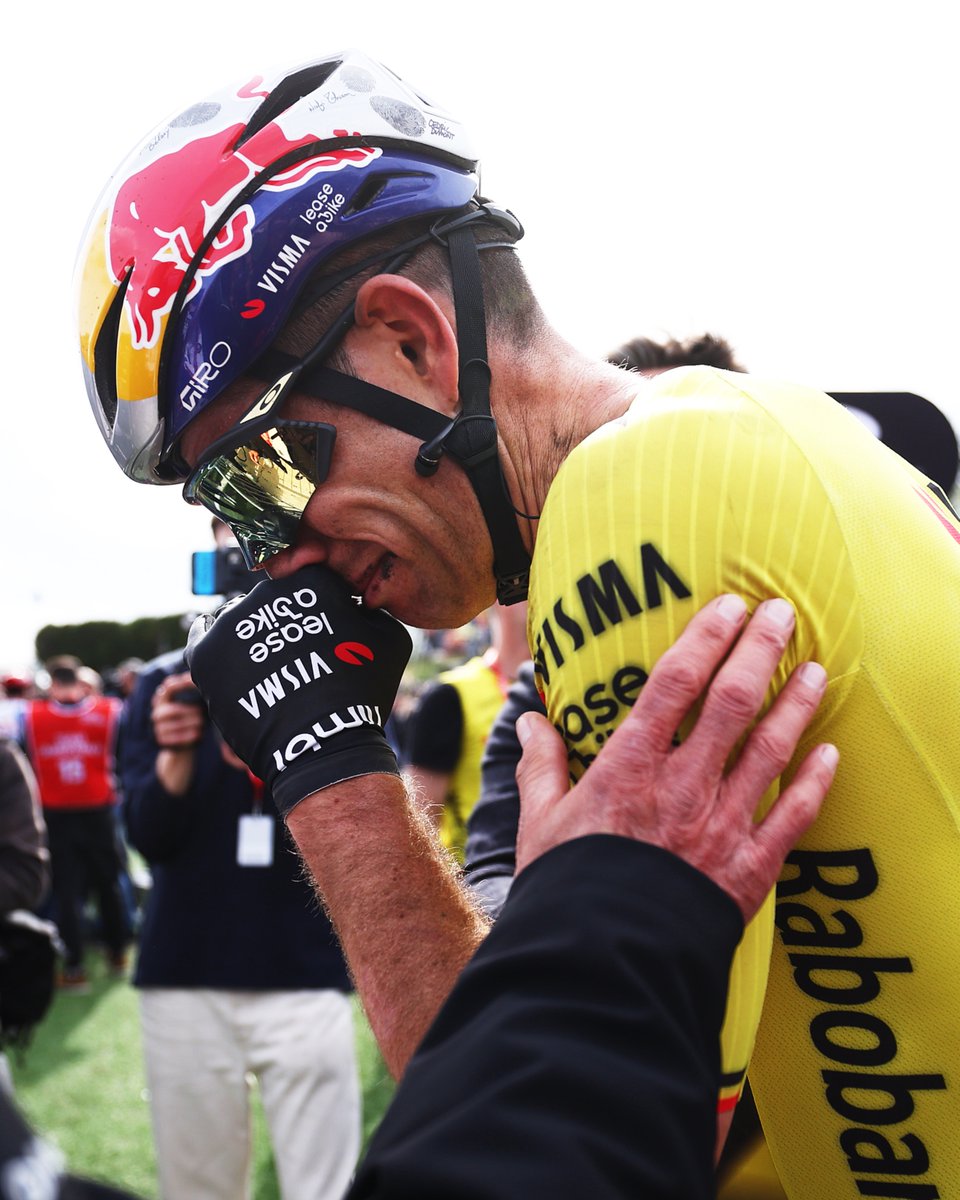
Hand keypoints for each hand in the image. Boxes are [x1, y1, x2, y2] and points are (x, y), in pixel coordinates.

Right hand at [151, 672, 205, 748]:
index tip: (195, 683)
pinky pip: (175, 737)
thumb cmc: (191, 718)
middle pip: (174, 710)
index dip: (181, 683)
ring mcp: (157, 726)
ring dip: (192, 724)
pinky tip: (197, 734)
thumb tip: (205, 679)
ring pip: (175, 725)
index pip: (169, 686)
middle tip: (201, 713)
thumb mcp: (193, 703)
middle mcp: (157, 711)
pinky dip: (189, 735)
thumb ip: (194, 691)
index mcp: (163, 698)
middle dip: (190, 712)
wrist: (184, 743)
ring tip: (201, 723)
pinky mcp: (161, 739)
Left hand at [186, 564, 411, 815]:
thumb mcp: (389, 640)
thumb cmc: (361, 694)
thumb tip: (357, 606)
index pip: (311, 580)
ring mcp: (233, 620)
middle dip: (286, 623)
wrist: (322, 742)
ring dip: (252, 636)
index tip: (327, 632)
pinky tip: (234, 663)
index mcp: (312, 580)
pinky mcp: (206, 651)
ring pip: (241, 618)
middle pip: (273, 600)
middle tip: (300, 659)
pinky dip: (220, 646)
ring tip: (269, 672)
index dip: (322, 607)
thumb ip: (371, 610)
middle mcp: (268, 591)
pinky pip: (205, 635)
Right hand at [514, 595, 837, 922]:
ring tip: (818, 668)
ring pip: (770, 750)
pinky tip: (831, 754)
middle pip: (732, 702)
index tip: (728, 604)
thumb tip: (528, 720)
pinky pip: (792, 817)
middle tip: (781, 613)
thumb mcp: (540, 821)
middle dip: (760, 650)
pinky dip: (815, 783)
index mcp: (630, 767)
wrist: (603, 963)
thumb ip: (540, 765)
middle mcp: (683, 786)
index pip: (674, 683)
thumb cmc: (567, 888)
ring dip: (797, 705)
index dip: (704, 637)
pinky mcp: (748, 868)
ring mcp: (721, 826)